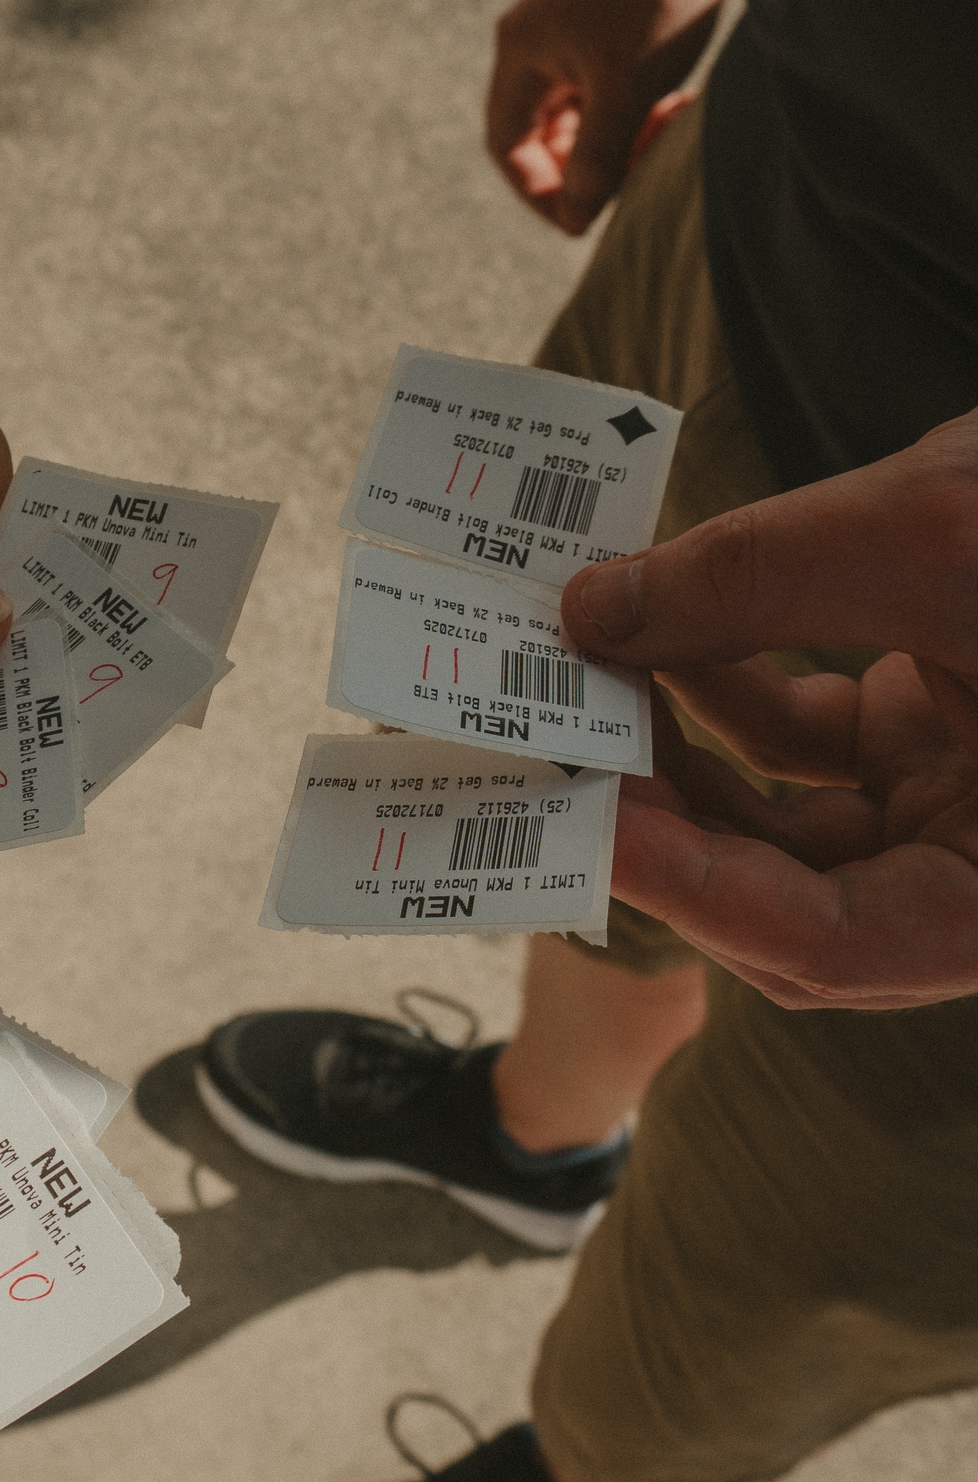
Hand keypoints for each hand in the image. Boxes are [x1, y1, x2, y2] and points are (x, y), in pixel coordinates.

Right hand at [485, 0, 748, 233]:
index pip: (508, 147)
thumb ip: (597, 157)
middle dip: (589, 164)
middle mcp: (535, 42)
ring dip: (619, 135)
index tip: (585, 218)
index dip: (540, 191)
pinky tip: (676, 100)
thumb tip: (576, 217)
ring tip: (665, 129)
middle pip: (545, 132)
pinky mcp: (607, 16)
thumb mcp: (624, 87)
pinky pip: (608, 82)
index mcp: (521, 56)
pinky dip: (635, 104)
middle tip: (639, 172)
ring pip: (582, 109)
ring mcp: (571, 27)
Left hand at [564, 411, 977, 1004]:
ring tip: (579, 682)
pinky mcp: (945, 731)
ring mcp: (964, 804)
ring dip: (676, 757)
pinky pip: (808, 747)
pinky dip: (726, 693)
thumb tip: (589, 612)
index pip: (835, 949)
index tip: (596, 824)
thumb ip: (758, 574)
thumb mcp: (935, 532)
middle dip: (666, 831)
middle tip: (545, 760)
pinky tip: (658, 629)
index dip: (703, 898)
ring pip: (783, 826)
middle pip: (790, 905)